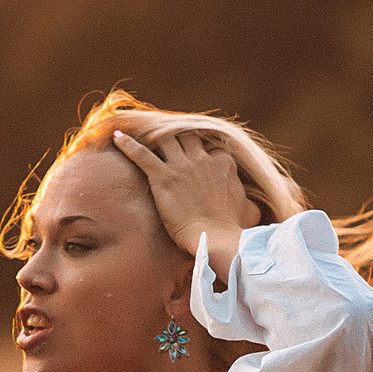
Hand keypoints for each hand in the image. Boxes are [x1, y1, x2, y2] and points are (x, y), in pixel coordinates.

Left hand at [112, 129, 262, 280]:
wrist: (216, 238)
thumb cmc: (233, 229)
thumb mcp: (250, 210)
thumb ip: (249, 201)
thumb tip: (256, 207)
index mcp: (223, 163)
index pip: (209, 147)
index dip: (199, 151)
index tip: (192, 156)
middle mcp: (203, 158)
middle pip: (185, 136)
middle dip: (175, 135)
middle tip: (162, 139)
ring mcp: (182, 166)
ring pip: (164, 139)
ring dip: (153, 136)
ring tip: (140, 133)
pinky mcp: (163, 177)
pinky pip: (141, 154)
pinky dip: (128, 144)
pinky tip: (116, 136)